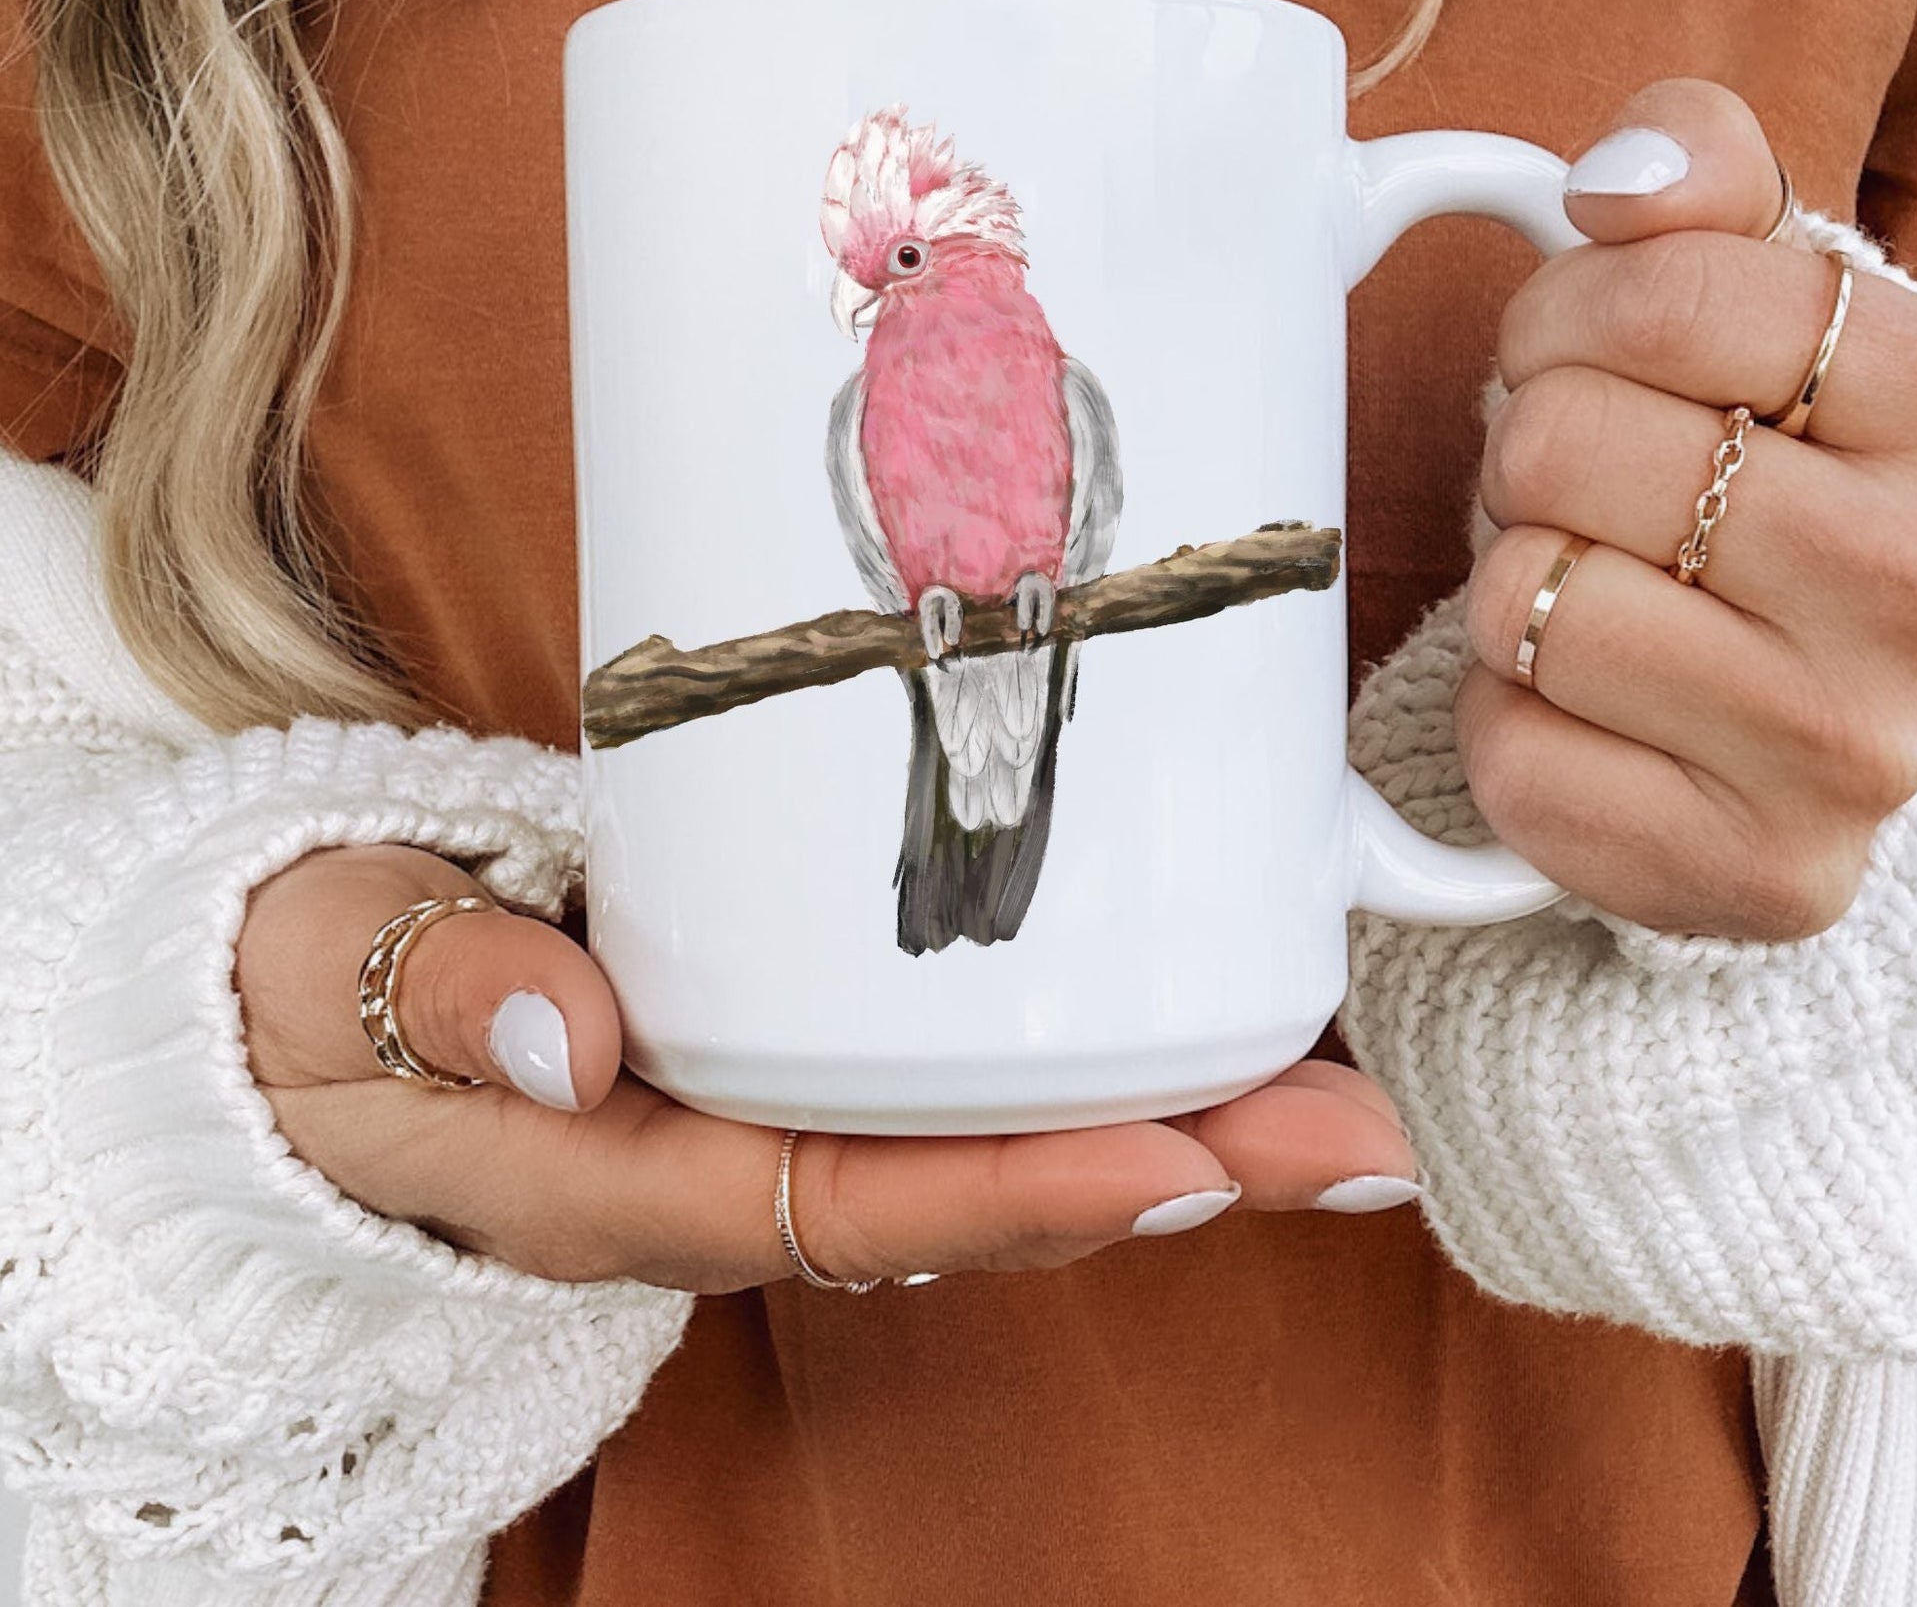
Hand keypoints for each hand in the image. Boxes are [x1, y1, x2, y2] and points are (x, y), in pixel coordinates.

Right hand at [240, 844, 1418, 1289]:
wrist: (298, 1005)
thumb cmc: (316, 998)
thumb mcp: (337, 978)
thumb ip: (440, 995)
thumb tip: (566, 1029)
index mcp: (625, 1178)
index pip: (848, 1202)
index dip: (1019, 1191)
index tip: (1183, 1162)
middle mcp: (726, 1166)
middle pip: (974, 1191)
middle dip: (1173, 1167)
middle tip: (1353, 1135)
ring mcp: (766, 1112)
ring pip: (988, 1141)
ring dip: (1165, 1118)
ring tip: (1332, 1088)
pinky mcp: (786, 1046)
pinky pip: (948, 1081)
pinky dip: (1077, 1064)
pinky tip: (1187, 1025)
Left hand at [1461, 78, 1916, 940]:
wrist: (1793, 709)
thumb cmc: (1760, 485)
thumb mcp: (1764, 310)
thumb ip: (1704, 193)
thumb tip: (1623, 172)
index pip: (1670, 292)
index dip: (1566, 312)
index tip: (1580, 352)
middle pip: (1563, 444)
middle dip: (1527, 455)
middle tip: (1584, 493)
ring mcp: (1852, 752)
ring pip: (1522, 601)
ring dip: (1514, 586)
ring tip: (1593, 593)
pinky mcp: (1753, 874)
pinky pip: (1511, 752)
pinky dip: (1507, 718)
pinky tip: (1589, 709)